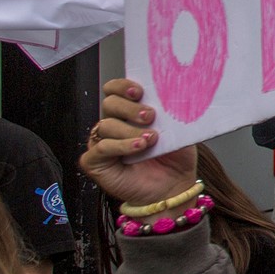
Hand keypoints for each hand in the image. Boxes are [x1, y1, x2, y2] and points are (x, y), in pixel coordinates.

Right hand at [80, 78, 197, 206]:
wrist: (174, 187)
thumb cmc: (175, 158)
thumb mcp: (179, 130)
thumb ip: (172, 112)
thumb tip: (175, 95)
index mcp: (130, 112)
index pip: (115, 89)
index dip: (123, 86)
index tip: (140, 91)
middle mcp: (113, 125)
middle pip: (109, 104)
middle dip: (130, 108)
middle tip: (150, 116)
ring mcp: (103, 143)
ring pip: (105, 125)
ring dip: (130, 130)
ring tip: (151, 139)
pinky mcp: (96, 162)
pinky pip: (101, 148)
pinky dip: (121, 145)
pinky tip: (139, 147)